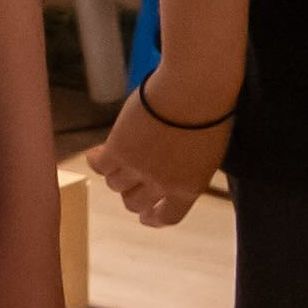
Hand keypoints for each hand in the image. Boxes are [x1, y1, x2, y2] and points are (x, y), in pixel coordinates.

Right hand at [88, 67, 232, 228]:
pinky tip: (99, 150)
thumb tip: (170, 173)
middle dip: (131, 193)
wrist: (193, 88)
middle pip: (134, 204)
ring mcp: (138, 169)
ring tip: (118, 153)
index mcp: (189, 187)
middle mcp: (162, 184)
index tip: (145, 216)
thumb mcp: (207, 152)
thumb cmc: (210, 111)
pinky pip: (99, 165)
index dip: (153, 218)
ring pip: (115, 184)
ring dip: (116, 172)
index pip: (167, 217)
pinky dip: (98, 159)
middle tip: (128, 179)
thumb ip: (188, 170)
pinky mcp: (118, 151)